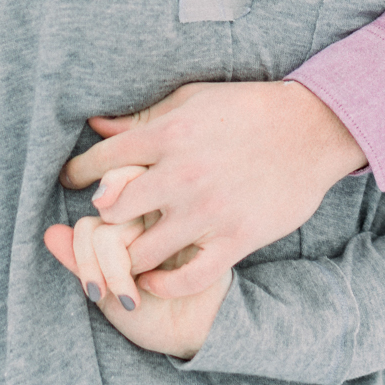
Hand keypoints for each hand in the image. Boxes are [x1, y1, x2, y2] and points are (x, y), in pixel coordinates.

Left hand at [43, 212, 230, 359]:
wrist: (200, 333)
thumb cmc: (154, 313)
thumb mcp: (110, 290)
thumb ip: (82, 261)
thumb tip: (49, 233)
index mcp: (130, 217)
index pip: (89, 224)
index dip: (83, 259)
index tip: (96, 292)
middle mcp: (155, 211)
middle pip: (102, 223)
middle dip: (97, 267)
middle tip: (112, 294)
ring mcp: (182, 220)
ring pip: (122, 232)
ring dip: (118, 275)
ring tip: (132, 296)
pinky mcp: (205, 241)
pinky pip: (159, 248)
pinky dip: (153, 279)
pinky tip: (156, 289)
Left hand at [59, 81, 363, 297]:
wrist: (312, 129)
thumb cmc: (248, 108)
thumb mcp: (191, 100)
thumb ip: (143, 118)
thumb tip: (96, 126)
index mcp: (168, 135)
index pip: (102, 160)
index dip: (78, 172)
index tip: (71, 180)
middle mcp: (182, 176)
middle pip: (114, 211)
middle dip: (102, 218)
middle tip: (99, 224)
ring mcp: (208, 212)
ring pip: (144, 250)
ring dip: (128, 255)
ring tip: (122, 255)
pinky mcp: (236, 239)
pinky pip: (188, 277)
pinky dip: (164, 283)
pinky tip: (153, 278)